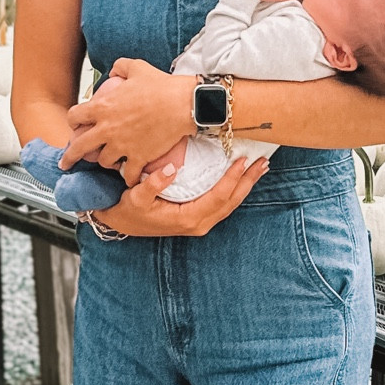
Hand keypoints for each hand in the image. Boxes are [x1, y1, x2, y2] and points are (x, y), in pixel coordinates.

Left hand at [63, 59, 191, 184]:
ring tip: (109, 161)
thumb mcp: (136, 68)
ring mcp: (122, 145)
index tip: (74, 126)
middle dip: (70, 157)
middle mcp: (107, 129)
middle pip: (79, 147)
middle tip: (66, 163)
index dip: (72, 122)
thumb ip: (120, 67)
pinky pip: (128, 174)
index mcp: (103, 107)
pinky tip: (128, 178)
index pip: (74, 116)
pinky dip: (127, 177)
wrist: (182, 104)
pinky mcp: (139, 157)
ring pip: (103, 161)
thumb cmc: (161, 86)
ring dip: (105, 161)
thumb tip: (114, 70)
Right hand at [91, 154, 267, 236]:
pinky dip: (236, 189)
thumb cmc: (128, 210)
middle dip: (248, 181)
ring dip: (246, 185)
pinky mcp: (199, 218)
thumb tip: (170, 171)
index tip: (243, 160)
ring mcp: (200, 223)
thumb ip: (152, 184)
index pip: (218, 197)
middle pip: (232, 201)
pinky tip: (243, 178)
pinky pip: (224, 204)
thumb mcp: (136, 197)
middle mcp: (198, 223)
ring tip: (260, 168)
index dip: (232, 178)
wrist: (121, 223)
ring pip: (231, 203)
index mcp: (188, 219)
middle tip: (264, 162)